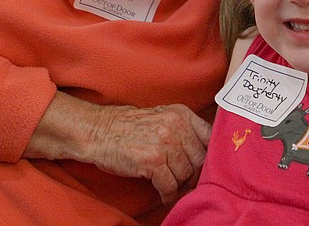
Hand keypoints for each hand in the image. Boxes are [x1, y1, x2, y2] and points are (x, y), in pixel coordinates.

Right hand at [25, 92, 211, 204]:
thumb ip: (184, 130)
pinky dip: (168, 194)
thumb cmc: (129, 128)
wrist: (98, 131)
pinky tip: (163, 194)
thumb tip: (206, 154)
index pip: (210, 137)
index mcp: (181, 113)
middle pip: (200, 159)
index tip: (205, 167)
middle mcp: (175, 126)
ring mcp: (164, 143)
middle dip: (194, 174)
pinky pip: (170, 185)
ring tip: (170, 185)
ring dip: (179, 184)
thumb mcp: (162, 118)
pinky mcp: (152, 161)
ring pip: (186, 174)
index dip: (210, 156)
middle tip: (186, 181)